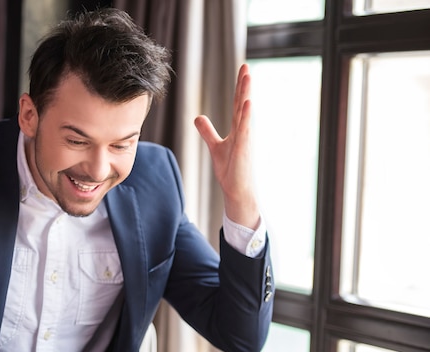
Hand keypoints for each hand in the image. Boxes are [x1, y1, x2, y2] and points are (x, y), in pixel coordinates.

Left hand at [194, 64, 258, 228]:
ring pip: (245, 112)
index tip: (243, 69)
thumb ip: (207, 131)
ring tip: (248, 76)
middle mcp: (243, 130)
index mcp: (238, 129)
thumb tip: (198, 117)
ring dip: (246, 94)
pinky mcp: (244, 148)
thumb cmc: (230, 170)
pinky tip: (247, 103)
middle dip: (244, 84)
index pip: (237, 103)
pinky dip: (246, 116)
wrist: (237, 191)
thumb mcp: (215, 147)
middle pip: (243, 103)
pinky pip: (245, 129)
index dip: (239, 86)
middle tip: (246, 66)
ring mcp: (245, 139)